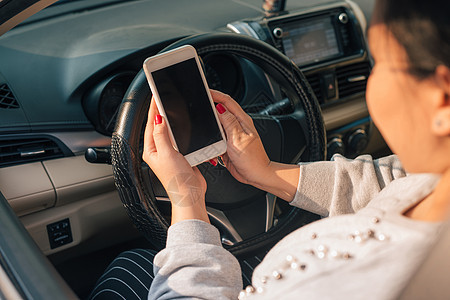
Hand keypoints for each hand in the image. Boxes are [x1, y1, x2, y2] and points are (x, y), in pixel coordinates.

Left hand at [142, 98, 208, 223]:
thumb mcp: (167, 154)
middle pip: (158, 127)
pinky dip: (180, 130)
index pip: (150, 125)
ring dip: (171, 121)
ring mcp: (169, 153)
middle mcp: (158, 151)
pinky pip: (179, 139)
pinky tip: (183, 125)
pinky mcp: (180, 155)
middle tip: (163, 98)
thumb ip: (162, 135)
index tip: (156, 97)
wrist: (190, 194)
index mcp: (151, 150)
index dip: (153, 109)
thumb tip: (157, 118)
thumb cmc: (176, 180)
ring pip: (169, 132)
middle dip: (160, 112)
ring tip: (171, 107)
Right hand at [211, 90, 271, 187]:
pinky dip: (211, 138)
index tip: (205, 90)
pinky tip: (209, 140)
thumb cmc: (252, 159)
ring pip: (217, 124)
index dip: (215, 94)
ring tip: (203, 123)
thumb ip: (228, 122)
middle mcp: (238, 125)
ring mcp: (233, 134)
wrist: (256, 175)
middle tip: (199, 105)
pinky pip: (216, 137)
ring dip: (209, 124)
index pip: (227, 101)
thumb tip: (219, 109)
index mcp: (242, 120)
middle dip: (209, 106)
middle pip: (221, 110)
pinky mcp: (228, 144)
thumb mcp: (238, 138)